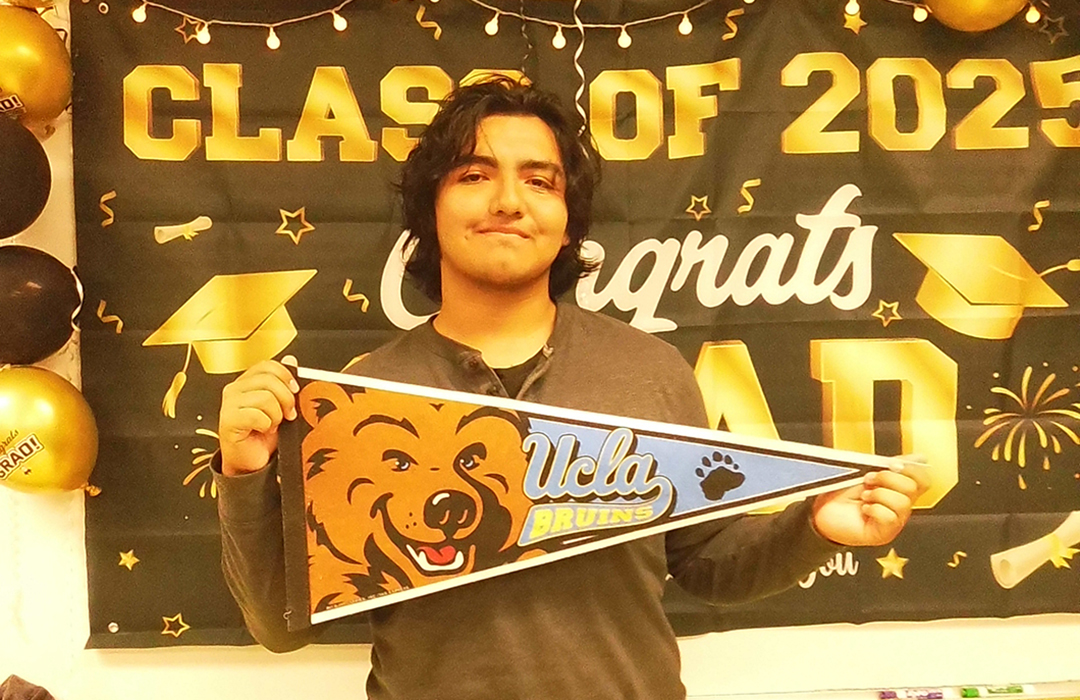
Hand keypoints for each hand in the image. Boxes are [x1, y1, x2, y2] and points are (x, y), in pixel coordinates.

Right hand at [218, 360, 298, 475]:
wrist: (251, 461)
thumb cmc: (263, 435)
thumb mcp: (280, 406)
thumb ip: (284, 384)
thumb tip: (291, 360)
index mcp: (247, 382)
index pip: (268, 366)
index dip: (286, 376)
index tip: (295, 391)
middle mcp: (235, 390)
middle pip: (269, 380)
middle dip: (285, 398)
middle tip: (287, 414)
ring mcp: (229, 404)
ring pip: (265, 398)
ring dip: (276, 415)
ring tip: (272, 424)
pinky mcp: (228, 420)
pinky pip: (257, 415)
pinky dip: (266, 425)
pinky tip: (263, 430)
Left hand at [810, 455, 930, 546]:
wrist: (821, 510)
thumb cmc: (841, 492)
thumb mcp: (867, 472)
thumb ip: (891, 465)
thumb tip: (919, 458)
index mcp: (900, 489)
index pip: (923, 479)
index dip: (912, 469)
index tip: (892, 464)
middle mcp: (901, 505)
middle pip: (913, 488)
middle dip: (888, 478)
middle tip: (869, 480)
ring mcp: (895, 521)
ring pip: (902, 503)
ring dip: (878, 494)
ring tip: (864, 497)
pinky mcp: (884, 534)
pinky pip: (890, 517)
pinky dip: (875, 509)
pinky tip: (865, 510)